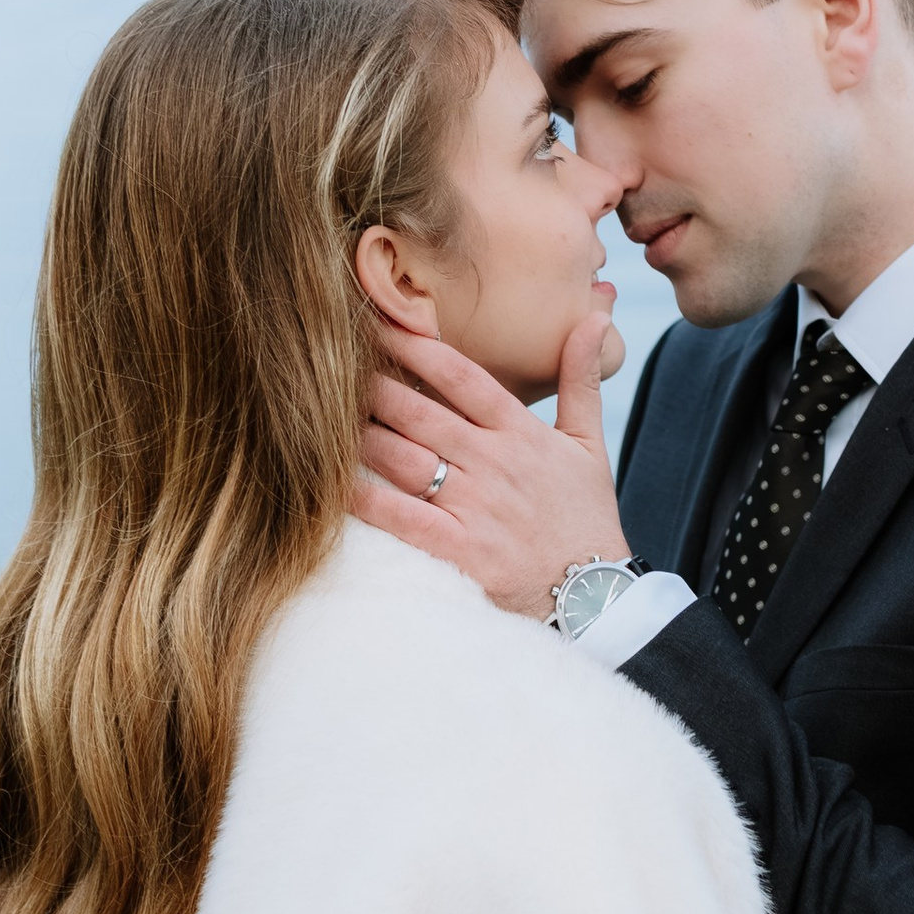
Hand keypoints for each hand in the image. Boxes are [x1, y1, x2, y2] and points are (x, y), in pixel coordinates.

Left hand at [353, 316, 627, 617]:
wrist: (594, 597)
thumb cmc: (585, 517)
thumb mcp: (590, 444)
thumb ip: (581, 379)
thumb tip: (593, 317)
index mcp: (521, 433)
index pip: (460, 376)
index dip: (415, 346)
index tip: (379, 325)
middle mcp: (493, 464)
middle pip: (418, 412)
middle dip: (372, 384)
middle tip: (330, 360)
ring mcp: (473, 508)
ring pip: (401, 458)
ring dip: (359, 433)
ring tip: (319, 411)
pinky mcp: (457, 550)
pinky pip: (398, 516)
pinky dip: (363, 497)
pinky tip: (331, 479)